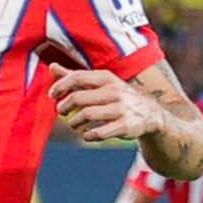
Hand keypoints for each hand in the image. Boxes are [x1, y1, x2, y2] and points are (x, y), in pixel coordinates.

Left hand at [49, 68, 164, 144]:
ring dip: (74, 122)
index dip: (60, 86)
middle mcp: (114, 91)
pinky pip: (99, 132)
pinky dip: (88, 135)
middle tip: (62, 112)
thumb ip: (76, 77)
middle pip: (78, 98)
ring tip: (74, 124)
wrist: (150, 114)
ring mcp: (121, 109)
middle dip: (65, 107)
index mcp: (106, 78)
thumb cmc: (117, 96)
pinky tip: (86, 134)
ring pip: (86, 115)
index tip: (52, 95)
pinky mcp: (125, 126)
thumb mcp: (100, 83)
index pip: (77, 77)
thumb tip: (52, 67)